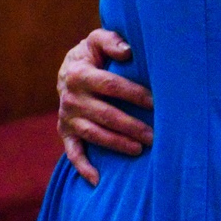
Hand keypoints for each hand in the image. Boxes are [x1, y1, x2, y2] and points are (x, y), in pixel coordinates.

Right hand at [58, 28, 154, 186]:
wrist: (68, 69)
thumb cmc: (93, 54)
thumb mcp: (97, 40)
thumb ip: (111, 41)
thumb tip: (128, 51)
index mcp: (80, 74)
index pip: (110, 85)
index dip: (133, 94)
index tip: (155, 102)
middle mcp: (71, 98)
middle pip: (105, 114)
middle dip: (131, 126)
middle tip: (154, 135)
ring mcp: (67, 117)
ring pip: (93, 134)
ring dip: (116, 144)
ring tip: (140, 150)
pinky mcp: (65, 132)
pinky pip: (72, 152)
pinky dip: (83, 167)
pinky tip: (98, 180)